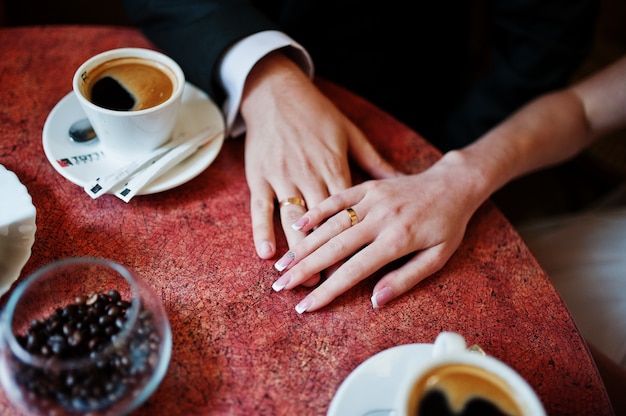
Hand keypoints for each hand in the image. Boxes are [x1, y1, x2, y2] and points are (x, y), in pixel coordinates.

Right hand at [240, 52, 398, 269]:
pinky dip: (262, 229)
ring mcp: (284, 176)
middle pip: (320, 229)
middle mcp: (311, 176)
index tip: (350, 278)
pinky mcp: (261, 174)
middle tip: (317, 292)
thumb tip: (401, 181)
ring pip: (292, 222)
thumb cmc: (318, 113)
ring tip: (294, 281)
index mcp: (340, 171)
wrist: (278, 90)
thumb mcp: (353, 134)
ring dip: (294, 253)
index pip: (349, 221)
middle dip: (319, 263)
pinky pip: (261, 207)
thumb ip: (377, 162)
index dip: (347, 252)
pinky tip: (265, 252)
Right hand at [271, 151, 487, 311]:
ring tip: (283, 263)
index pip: (355, 270)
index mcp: (398, 239)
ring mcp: (373, 199)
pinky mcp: (369, 185)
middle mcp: (381, 218)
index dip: (328, 290)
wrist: (454, 184)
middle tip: (280, 286)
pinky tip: (297, 223)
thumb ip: (406, 278)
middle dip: (305, 268)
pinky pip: (338, 197)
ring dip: (304, 243)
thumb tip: (376, 301)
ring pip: (331, 224)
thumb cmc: (447, 225)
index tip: (306, 306)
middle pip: (335, 247)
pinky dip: (317, 210)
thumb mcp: (438, 257)